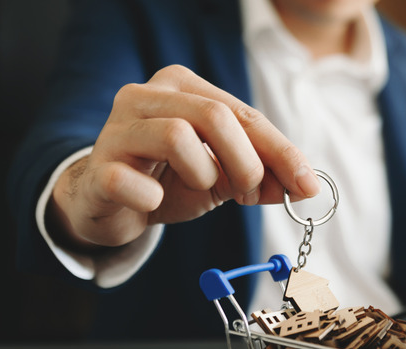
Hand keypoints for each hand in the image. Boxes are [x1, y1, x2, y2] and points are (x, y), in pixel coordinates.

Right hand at [48, 65, 321, 249]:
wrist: (107, 205)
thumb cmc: (167, 181)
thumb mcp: (222, 176)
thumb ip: (261, 176)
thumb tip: (305, 186)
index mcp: (182, 86)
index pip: (244, 114)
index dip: (281, 152)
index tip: (307, 186)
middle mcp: (146, 95)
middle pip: (215, 116)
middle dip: (246, 163)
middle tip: (248, 195)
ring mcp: (117, 128)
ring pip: (177, 136)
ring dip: (203, 175)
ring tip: (198, 190)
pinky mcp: (98, 166)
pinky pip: (131, 179)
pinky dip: (152, 197)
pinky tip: (153, 200)